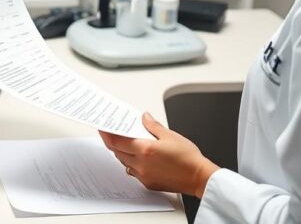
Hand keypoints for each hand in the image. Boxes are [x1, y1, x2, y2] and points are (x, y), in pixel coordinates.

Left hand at [99, 113, 218, 197]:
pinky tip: (138, 156)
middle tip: (112, 133)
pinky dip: (132, 163)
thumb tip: (144, 117)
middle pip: (118, 152)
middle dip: (113, 142)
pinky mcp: (148, 183)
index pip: (117, 142)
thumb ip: (153, 126)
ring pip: (124, 162)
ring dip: (122, 152)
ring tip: (126, 143)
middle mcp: (141, 164)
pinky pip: (133, 172)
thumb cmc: (188, 157)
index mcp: (145, 150)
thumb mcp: (170, 135)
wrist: (198, 177)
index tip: (102, 128)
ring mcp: (143, 175)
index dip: (107, 134)